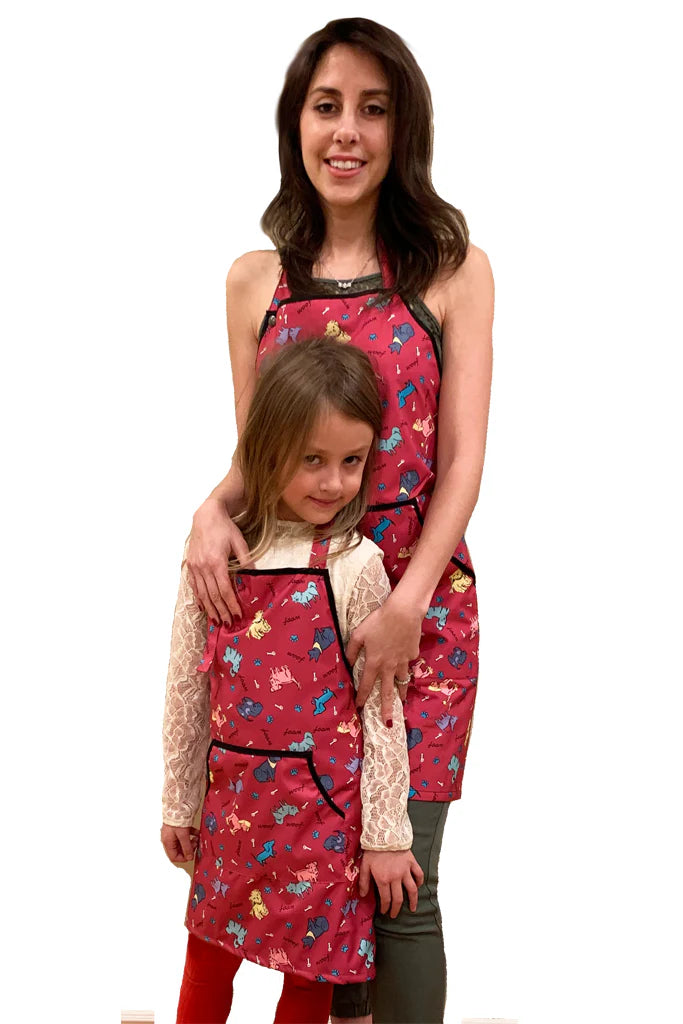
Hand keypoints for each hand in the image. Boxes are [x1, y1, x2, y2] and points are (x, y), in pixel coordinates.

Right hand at [160, 824, 198, 863]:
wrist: (177, 805)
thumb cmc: (177, 820)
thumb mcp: (183, 835)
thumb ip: (187, 847)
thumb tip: (190, 857)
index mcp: (168, 843)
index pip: (174, 857)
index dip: (183, 858)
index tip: (191, 855)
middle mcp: (169, 839)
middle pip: (179, 850)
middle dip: (189, 848)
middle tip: (195, 844)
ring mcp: (174, 833)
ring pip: (183, 842)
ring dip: (191, 842)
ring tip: (197, 839)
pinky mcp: (178, 827)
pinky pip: (185, 834)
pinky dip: (192, 834)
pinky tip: (197, 833)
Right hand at [186, 497, 252, 623]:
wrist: (206, 516)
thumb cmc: (225, 528)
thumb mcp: (239, 542)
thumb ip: (246, 560)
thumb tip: (255, 576)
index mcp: (217, 562)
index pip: (225, 589)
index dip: (231, 604)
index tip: (238, 614)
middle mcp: (204, 567)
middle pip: (213, 595)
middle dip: (222, 611)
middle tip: (229, 624)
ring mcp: (195, 567)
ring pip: (202, 593)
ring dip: (210, 609)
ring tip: (216, 620)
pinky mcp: (190, 565)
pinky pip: (193, 586)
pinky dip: (198, 598)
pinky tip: (203, 607)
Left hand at [346, 595, 421, 724]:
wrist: (403, 612)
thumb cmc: (379, 621)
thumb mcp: (359, 633)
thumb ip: (351, 650)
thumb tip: (347, 662)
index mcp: (373, 662)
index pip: (366, 685)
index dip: (362, 697)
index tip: (360, 708)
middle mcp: (389, 666)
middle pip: (387, 692)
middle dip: (387, 709)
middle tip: (388, 723)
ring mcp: (403, 661)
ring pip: (401, 681)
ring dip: (401, 693)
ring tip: (401, 702)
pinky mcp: (413, 654)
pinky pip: (409, 663)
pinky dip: (407, 667)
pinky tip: (407, 666)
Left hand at [359, 849, 423, 917]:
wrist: (384, 834)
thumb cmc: (373, 850)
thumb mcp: (365, 865)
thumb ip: (364, 881)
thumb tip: (363, 895)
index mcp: (383, 879)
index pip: (386, 899)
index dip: (385, 908)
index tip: (384, 912)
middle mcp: (395, 878)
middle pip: (398, 899)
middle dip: (396, 909)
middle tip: (394, 915)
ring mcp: (405, 871)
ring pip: (412, 890)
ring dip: (413, 901)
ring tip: (412, 908)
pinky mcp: (412, 863)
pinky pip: (419, 874)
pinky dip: (419, 882)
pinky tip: (418, 886)